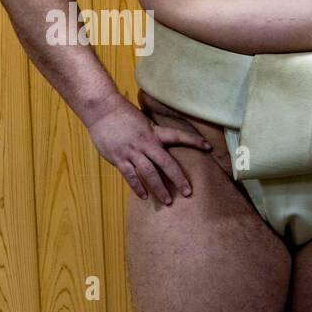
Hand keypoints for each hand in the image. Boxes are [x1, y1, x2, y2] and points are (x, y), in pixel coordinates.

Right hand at [85, 95, 211, 205]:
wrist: (102, 110)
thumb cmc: (124, 115)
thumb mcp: (144, 122)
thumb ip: (154, 135)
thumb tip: (165, 145)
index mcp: (154, 133)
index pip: (178, 136)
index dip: (194, 141)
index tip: (209, 147)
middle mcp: (146, 144)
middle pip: (166, 163)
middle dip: (178, 179)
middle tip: (188, 192)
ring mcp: (132, 152)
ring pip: (149, 173)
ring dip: (159, 188)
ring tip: (168, 201)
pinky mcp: (119, 158)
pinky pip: (131, 176)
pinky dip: (138, 187)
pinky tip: (145, 197)